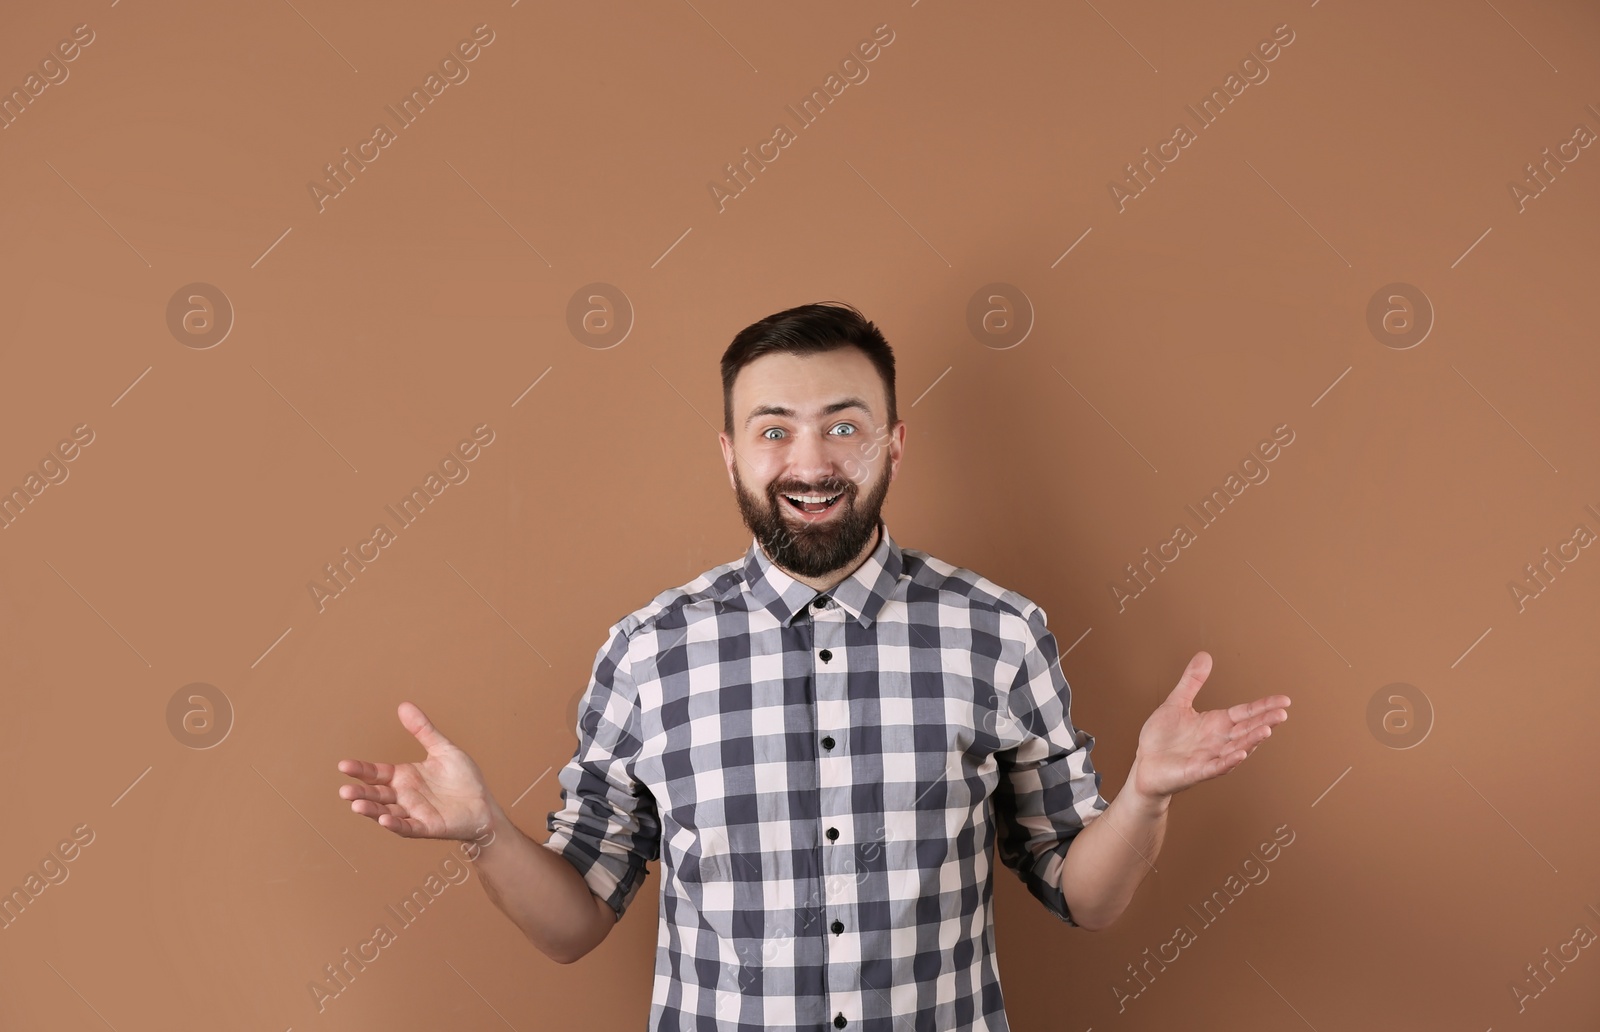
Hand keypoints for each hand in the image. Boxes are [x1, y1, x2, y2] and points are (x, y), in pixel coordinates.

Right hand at [337, 701, 497, 840]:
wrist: (484, 804)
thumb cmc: (463, 779)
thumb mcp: (442, 749)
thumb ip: (423, 730)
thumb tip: (404, 705)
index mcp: (404, 777)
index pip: (377, 773)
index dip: (361, 770)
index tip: (343, 765)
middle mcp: (404, 796)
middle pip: (376, 794)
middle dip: (360, 792)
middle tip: (344, 790)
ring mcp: (414, 813)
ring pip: (386, 812)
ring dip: (372, 810)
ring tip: (357, 805)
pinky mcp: (427, 827)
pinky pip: (408, 827)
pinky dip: (396, 824)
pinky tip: (385, 820)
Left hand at [1129, 651, 1289, 800]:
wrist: (1143, 764)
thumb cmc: (1161, 738)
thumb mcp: (1176, 703)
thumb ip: (1192, 681)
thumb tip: (1205, 655)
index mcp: (1216, 724)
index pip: (1245, 713)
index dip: (1264, 707)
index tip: (1284, 700)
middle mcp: (1218, 741)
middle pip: (1247, 730)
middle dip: (1265, 722)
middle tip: (1282, 713)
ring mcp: (1210, 757)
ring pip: (1236, 748)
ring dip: (1251, 740)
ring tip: (1266, 730)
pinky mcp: (1197, 771)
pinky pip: (1216, 766)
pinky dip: (1228, 761)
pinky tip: (1239, 754)